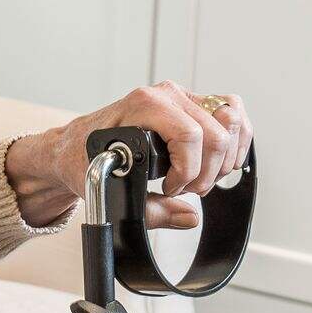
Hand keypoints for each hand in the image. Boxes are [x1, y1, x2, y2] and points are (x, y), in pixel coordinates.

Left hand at [2, 81, 252, 230]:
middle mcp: (165, 95)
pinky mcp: (194, 104)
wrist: (74, 145)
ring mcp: (182, 97)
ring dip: (224, 158)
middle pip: (215, 133)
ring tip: (199, 177)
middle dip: (206, 172)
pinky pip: (232, 114)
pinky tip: (221, 162)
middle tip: (185, 190)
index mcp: (143, 105)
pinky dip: (236, 141)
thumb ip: (150, 210)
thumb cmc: (84, 159)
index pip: (189, 135)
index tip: (171, 189)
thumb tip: (188, 217)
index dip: (187, 170)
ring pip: (231, 120)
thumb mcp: (108, 188)